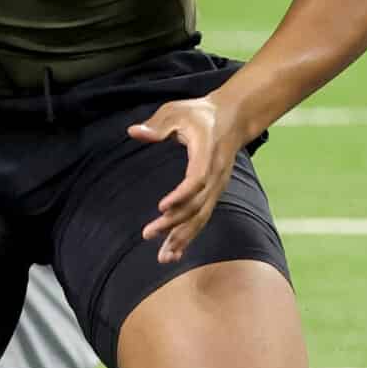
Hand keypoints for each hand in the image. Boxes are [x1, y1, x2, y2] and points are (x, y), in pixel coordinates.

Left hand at [127, 97, 244, 264]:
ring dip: (182, 237)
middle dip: (173, 222)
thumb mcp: (177, 110)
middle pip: (197, 204)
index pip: (197, 179)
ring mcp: (217, 186)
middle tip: (148, 233)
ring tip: (163, 257)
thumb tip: (134, 132)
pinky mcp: (213, 193)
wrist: (232, 118)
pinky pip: (202, 218)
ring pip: (201, 217)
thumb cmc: (199, 113)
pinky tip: (174, 252)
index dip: (181, 195)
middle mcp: (216, 174)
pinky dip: (189, 236)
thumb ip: (157, 125)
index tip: (161, 207)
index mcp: (207, 153)